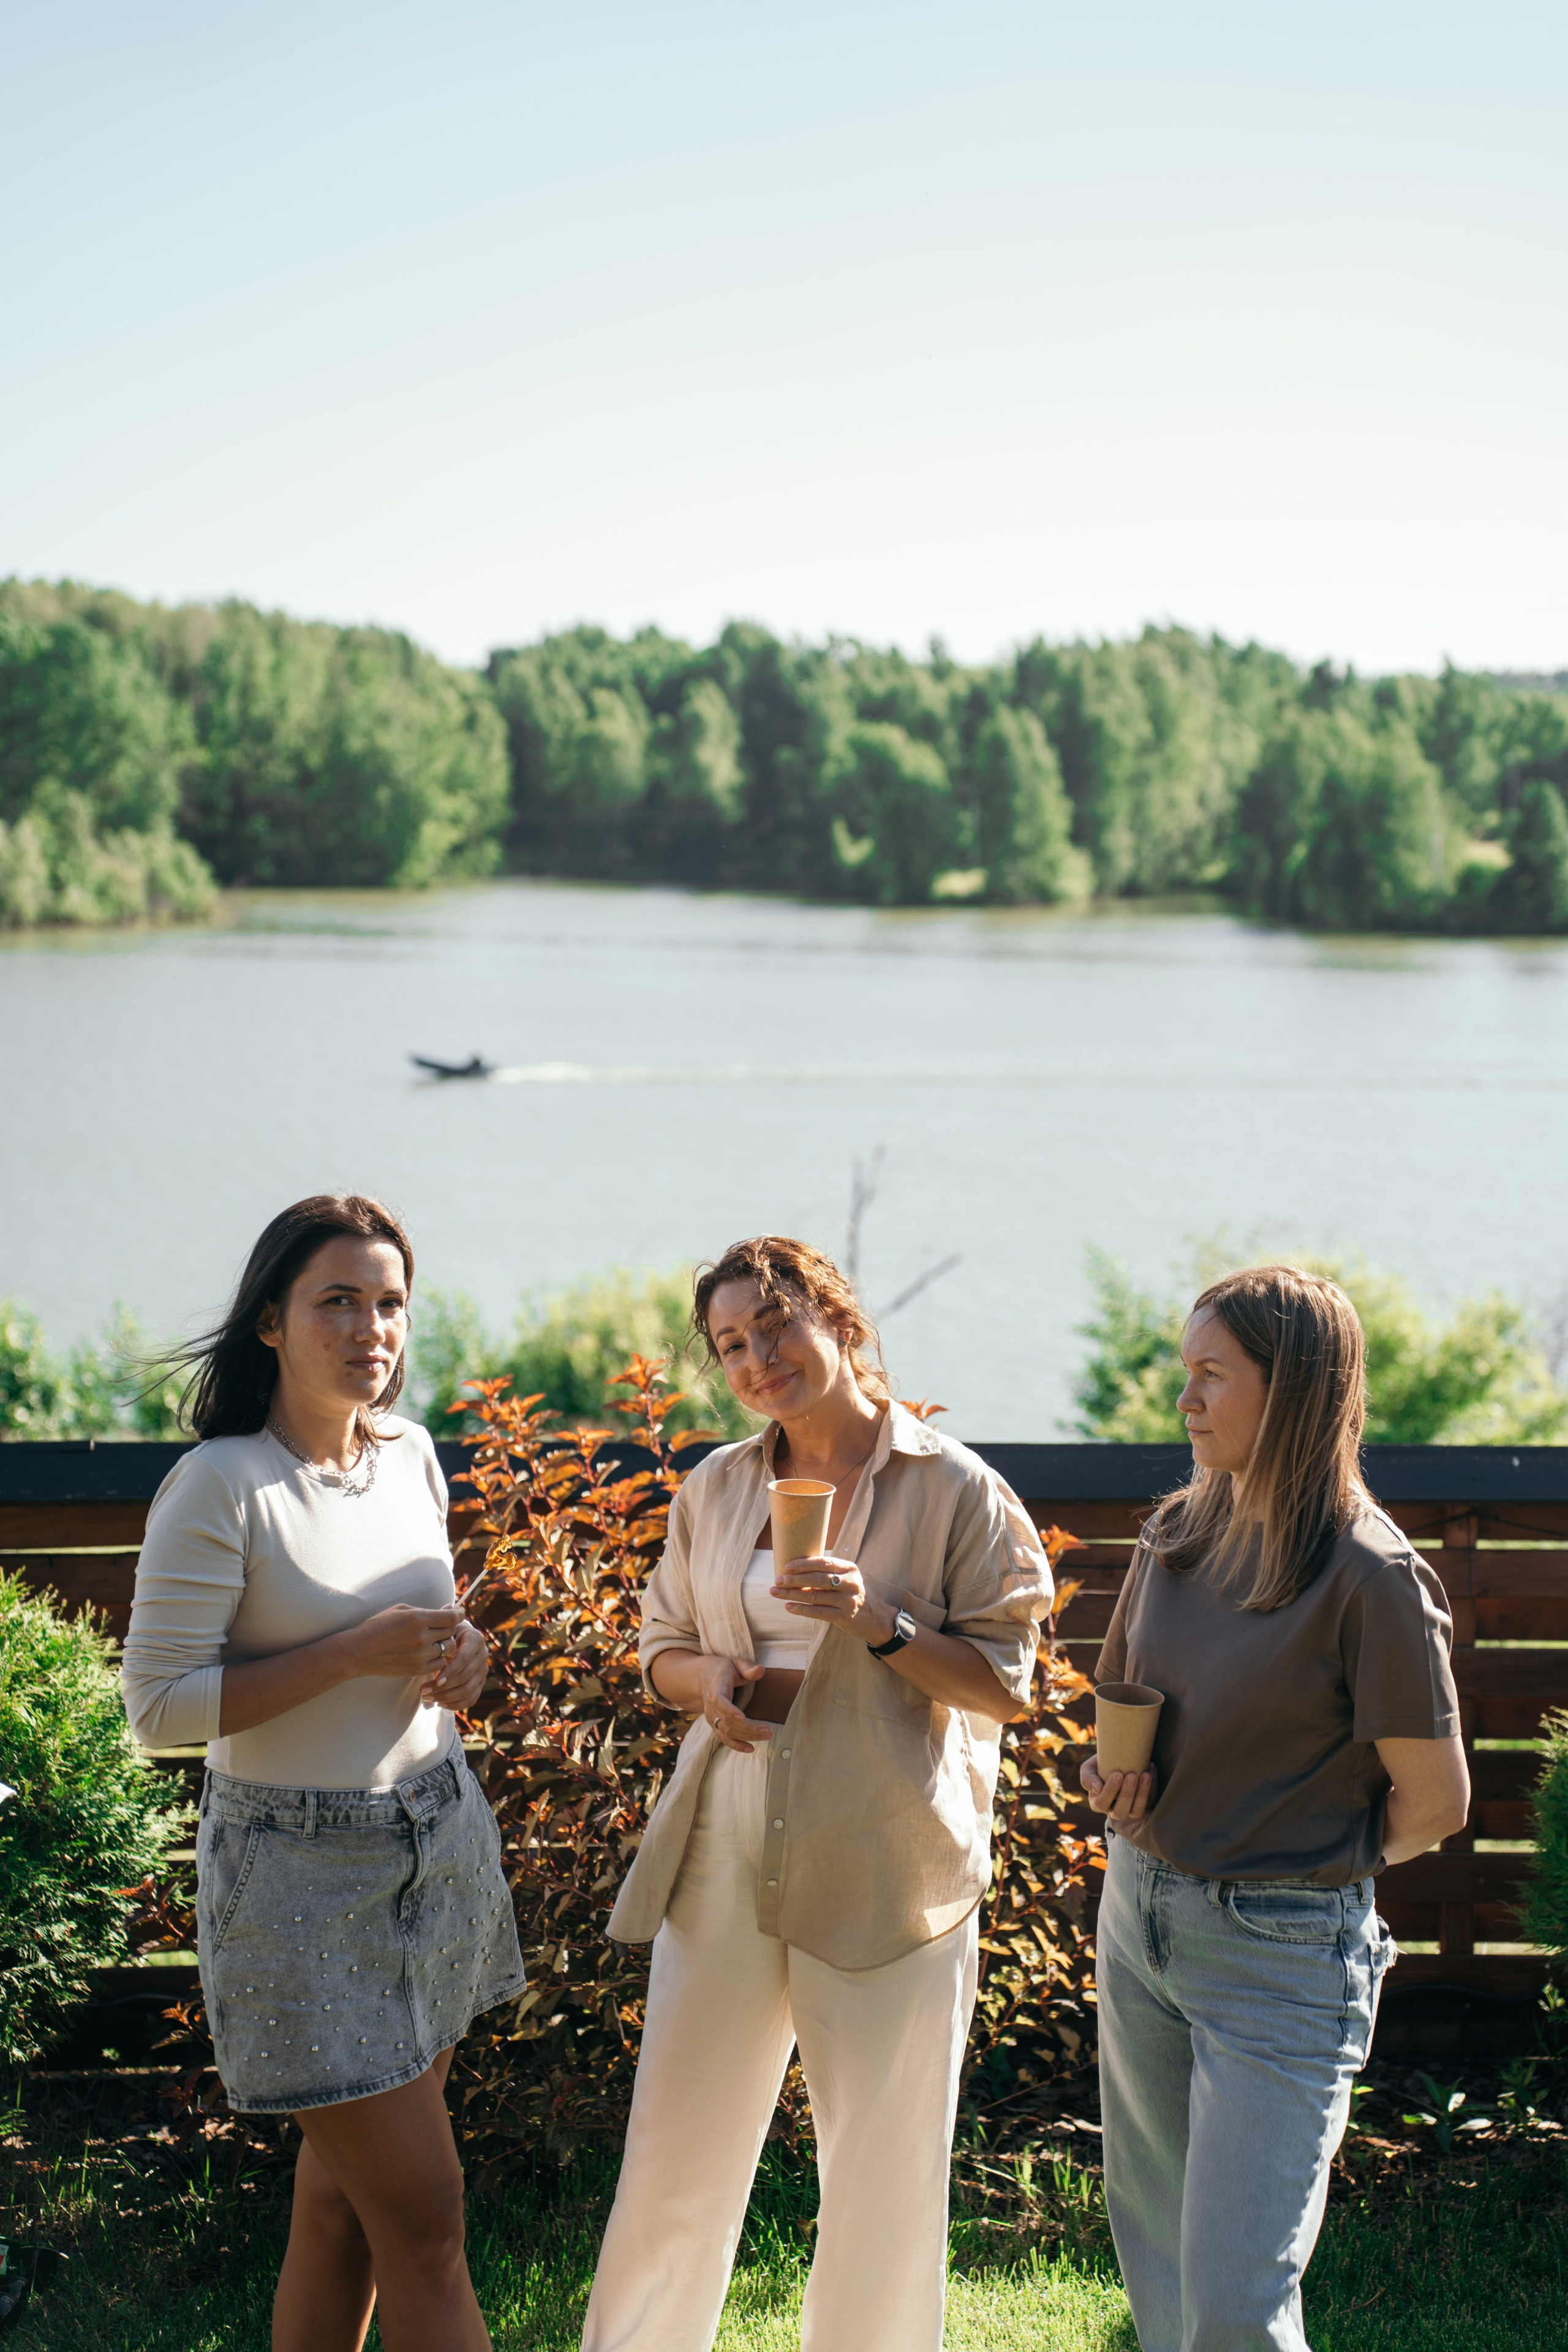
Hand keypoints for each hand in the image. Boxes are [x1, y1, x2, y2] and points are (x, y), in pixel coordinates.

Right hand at [343, 1604, 465, 1681]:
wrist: (360, 1652)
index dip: (457, 1614)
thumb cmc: (379, 1626)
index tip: (457, 1613)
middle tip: (443, 1626)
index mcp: (418, 1619)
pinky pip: (439, 1663)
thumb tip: (449, 1609)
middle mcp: (422, 1638)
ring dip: (445, 1643)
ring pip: (448, 1649)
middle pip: (451, 1632)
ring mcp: (420, 1656)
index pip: (451, 1617)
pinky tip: (429, 1652)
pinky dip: (438, 1657)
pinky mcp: (417, 1670)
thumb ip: (426, 1610)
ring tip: (435, 1640)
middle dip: (450, 1628)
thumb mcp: (401, 1610)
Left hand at [423, 1618, 489, 1710]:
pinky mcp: (480, 1683)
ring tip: (427, 1697)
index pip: (464, 1659)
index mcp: (476, 1639)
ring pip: (468, 1690)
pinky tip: (439, 1703)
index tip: (434, 1680)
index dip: (450, 1671)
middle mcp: (483, 1655)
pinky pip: (471, 1698)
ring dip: (446, 1697)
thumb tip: (448, 1608)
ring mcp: (483, 1671)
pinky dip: (455, 1704)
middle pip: (466, 1677)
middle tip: (423, 1691)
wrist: (455, 1640)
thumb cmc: (445, 1633)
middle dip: (443, 1687)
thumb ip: (444, 1621)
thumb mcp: (445, 1626)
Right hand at [696, 1653, 766, 1751]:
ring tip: (766, 1735)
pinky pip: (724, 1738)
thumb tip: (761, 1670)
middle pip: (727, 1722)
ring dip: (746, 1737)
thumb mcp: (735, 1662)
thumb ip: (748, 1667)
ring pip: (727, 1732)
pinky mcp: (715, 1725)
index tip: (742, 1717)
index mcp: (716, 1689)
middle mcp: (711, 1707)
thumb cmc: (723, 1669)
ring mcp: (712, 1718)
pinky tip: (750, 1749)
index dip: (730, 1711)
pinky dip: (736, 1745)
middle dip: (748, 1728)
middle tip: (768, 1731)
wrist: (701, 1678)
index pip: (720, 1702)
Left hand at [771, 1553, 895, 1647]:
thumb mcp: (848, 1578)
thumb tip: (796, 1569)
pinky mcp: (844, 1617)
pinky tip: (789, 1607)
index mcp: (849, 1568)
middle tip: (777, 1580)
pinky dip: (801, 1609)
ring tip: (776, 1593)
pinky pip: (818, 1612)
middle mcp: (850, 1582)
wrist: (877, 1618)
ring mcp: (847, 1600)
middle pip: (817, 1578)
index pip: (823, 1563)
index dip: (804, 1564)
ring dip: (792, 1594)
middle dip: (794, 1579)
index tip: (786, 1566)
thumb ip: (828, 1573)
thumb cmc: (855, 1594)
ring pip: (815, 1595)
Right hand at [1080, 1752, 1155, 1820]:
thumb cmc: (1100, 1765)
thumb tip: (1097, 1789)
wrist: (1117, 1759)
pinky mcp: (1145, 1804)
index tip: (1117, 1773)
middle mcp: (1114, 1810)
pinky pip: (1150, 1801)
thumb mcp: (1089, 1768)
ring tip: (1144, 1775)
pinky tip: (1151, 1770)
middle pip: (1119, 1812)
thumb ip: (1087, 1778)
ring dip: (1141, 1794)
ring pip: (1136, 1811)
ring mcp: (1130, 1809)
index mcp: (1098, 1803)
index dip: (1109, 1791)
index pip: (1101, 1804)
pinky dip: (1152, 1787)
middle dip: (1126, 1794)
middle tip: (1131, 1775)